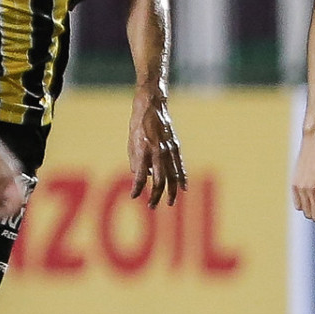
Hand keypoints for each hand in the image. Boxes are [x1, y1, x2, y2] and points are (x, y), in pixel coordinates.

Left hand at [128, 91, 186, 207]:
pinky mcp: (175, 147)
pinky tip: (183, 189)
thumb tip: (141, 177)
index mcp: (143, 150)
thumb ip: (136, 161)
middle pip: (159, 180)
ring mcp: (168, 149)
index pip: (140, 175)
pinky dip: (182, 178)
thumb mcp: (131, 143)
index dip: (137, 188)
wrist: (152, 106)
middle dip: (155, 195)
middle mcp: (157, 151)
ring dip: (171, 191)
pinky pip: (180, 166)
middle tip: (151, 206)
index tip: (133, 196)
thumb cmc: (138, 125)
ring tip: (169, 203)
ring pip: (172, 175)